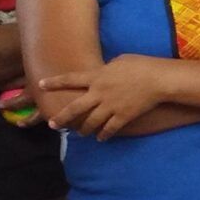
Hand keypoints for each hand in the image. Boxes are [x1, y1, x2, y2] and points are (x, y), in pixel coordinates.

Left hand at [39, 58, 172, 139]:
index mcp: (96, 77)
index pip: (70, 80)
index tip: (40, 85)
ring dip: (84, 129)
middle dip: (62, 117)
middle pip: (75, 108)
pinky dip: (104, 134)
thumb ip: (106, 69)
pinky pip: (110, 128)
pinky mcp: (124, 116)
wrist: (158, 80)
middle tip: (53, 125)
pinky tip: (100, 138)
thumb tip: (104, 72)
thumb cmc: (141, 65)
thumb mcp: (118, 61)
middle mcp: (99, 93)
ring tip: (79, 133)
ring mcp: (111, 106)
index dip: (54, 82)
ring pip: (91, 122)